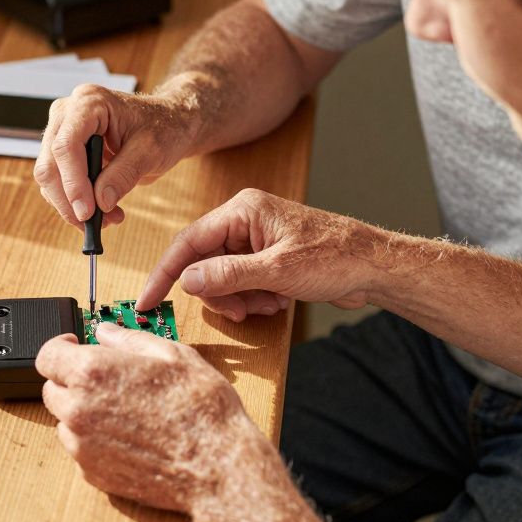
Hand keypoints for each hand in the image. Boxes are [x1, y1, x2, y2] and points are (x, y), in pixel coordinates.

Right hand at [34, 82, 198, 229]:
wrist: (169, 124)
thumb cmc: (163, 127)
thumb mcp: (151, 151)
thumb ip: (124, 174)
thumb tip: (100, 202)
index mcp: (89, 103)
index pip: (66, 145)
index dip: (73, 182)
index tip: (87, 212)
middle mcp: (68, 114)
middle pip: (50, 164)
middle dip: (69, 199)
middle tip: (94, 223)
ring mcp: (63, 131)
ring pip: (49, 177)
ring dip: (72, 205)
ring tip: (109, 217)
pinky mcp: (65, 151)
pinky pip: (58, 182)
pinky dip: (75, 202)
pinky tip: (103, 209)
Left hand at [36, 322, 264, 513]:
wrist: (216, 466)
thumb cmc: (200, 410)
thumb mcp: (171, 354)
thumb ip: (128, 339)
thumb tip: (106, 332)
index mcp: (92, 373)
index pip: (46, 355)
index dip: (60, 347)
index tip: (73, 347)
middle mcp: (78, 410)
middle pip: (51, 389)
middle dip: (72, 380)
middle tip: (106, 379)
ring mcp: (83, 446)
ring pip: (65, 421)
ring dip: (83, 411)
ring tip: (124, 410)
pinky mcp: (92, 474)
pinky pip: (80, 449)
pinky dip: (94, 440)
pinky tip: (129, 435)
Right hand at [136, 189, 384, 319]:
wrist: (373, 267)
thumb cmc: (335, 257)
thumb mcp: (277, 271)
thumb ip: (228, 275)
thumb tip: (187, 279)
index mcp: (242, 210)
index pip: (188, 241)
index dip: (165, 273)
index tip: (147, 300)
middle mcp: (244, 221)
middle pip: (204, 263)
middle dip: (219, 293)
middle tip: (238, 311)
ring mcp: (255, 240)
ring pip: (222, 278)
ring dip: (240, 299)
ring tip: (269, 303)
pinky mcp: (265, 257)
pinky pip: (241, 283)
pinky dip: (253, 298)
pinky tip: (277, 301)